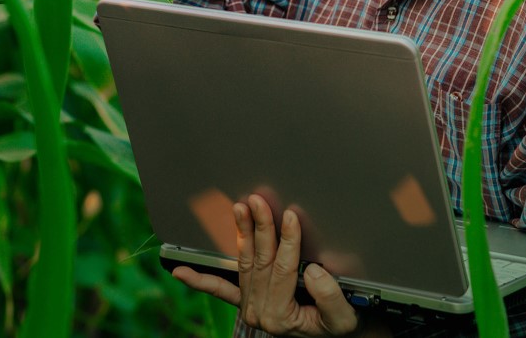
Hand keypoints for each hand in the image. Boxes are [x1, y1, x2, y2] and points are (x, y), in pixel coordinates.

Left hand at [172, 194, 362, 336]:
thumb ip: (330, 297)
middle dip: (260, 229)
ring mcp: (249, 306)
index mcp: (281, 317)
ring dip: (241, 234)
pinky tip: (181, 271)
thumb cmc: (339, 324)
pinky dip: (201, 280)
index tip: (291, 217)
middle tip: (258, 202)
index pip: (283, 270)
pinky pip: (220, 290)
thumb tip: (312, 271)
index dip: (288, 241)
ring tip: (239, 209)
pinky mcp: (245, 301)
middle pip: (260, 262)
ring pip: (243, 263)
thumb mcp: (344, 317)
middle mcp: (259, 312)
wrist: (331, 335)